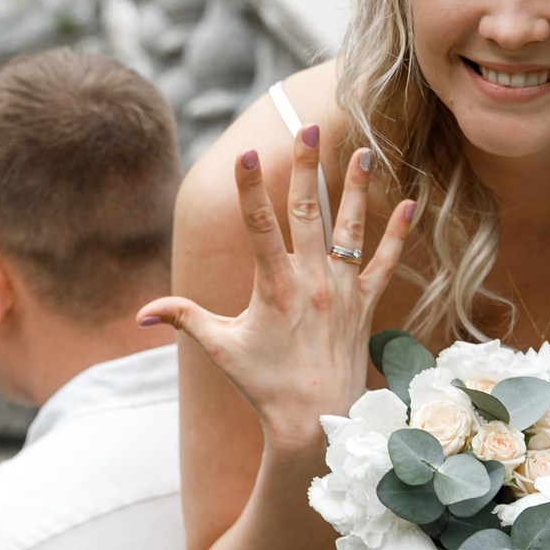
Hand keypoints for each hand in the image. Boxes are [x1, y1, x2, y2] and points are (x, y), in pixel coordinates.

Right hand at [137, 129, 415, 452]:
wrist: (315, 422)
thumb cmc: (263, 385)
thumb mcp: (219, 349)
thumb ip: (184, 319)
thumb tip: (140, 313)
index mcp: (274, 286)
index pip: (259, 226)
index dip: (250, 188)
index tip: (246, 152)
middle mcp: (311, 282)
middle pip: (308, 212)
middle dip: (307, 167)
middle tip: (310, 127)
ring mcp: (342, 291)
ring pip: (350, 229)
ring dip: (356, 189)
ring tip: (364, 151)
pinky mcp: (364, 305)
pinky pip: (385, 263)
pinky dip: (398, 233)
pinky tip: (409, 201)